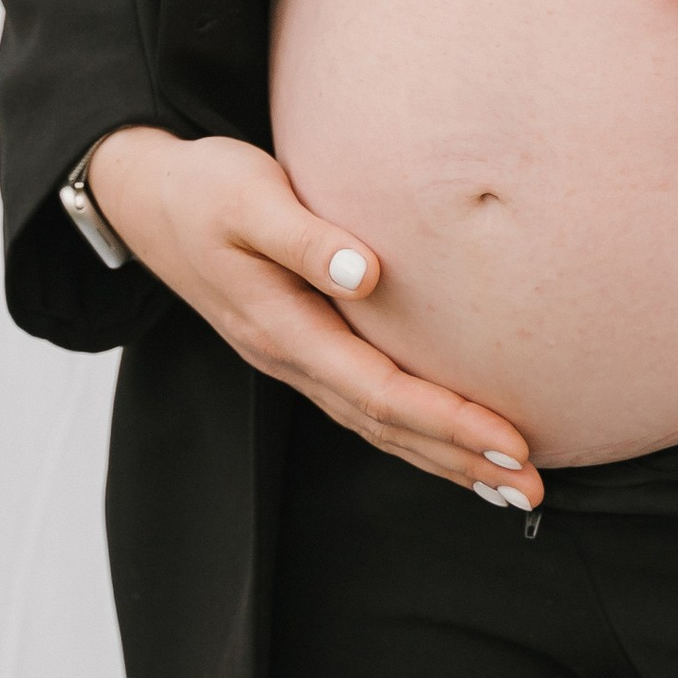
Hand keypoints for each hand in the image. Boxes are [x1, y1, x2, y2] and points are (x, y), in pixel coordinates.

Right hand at [85, 127, 539, 508]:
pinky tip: (448, 444)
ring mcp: (293, 360)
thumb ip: (305, 238)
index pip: (379, 391)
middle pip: (384, 426)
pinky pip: (365, 406)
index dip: (446, 420)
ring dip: (441, 458)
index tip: (509, 441)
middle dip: (459, 459)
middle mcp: (289, 358)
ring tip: (507, 484)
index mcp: (282, 327)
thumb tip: (366, 275)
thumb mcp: (248, 199)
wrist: (146, 200)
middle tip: (530, 489)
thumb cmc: (204, 188)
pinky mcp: (301, 347)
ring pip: (375, 426)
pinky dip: (412, 432)